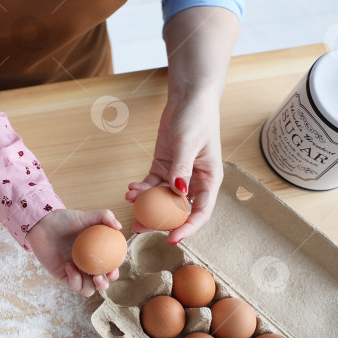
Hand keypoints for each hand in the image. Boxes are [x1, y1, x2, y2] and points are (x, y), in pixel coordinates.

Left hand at [25, 208, 122, 296]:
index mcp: (95, 255)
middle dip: (104, 285)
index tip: (113, 269)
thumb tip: (119, 227)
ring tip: (91, 276)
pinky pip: (73, 285)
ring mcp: (75, 272)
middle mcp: (87, 266)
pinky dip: (75, 279)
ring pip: (88, 289)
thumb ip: (103, 216)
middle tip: (101, 276)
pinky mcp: (63, 276)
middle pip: (100, 283)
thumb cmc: (64, 220)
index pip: (109, 268)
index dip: (114, 272)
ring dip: (92, 287)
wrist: (43, 224)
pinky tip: (69, 265)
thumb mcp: (85, 216)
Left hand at [124, 91, 223, 243]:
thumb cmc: (196, 118)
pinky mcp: (164, 166)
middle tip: (139, 227)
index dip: (187, 228)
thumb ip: (182, 168)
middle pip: (178, 210)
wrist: (189, 98)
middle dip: (159, 221)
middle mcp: (195, 182)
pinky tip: (130, 189)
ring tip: (128, 202)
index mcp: (210, 180)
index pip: (201, 212)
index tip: (171, 238)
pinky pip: (152, 184)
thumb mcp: (188, 143)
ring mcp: (178, 175)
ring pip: (161, 198)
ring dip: (145, 204)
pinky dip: (141, 189)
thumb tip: (179, 193)